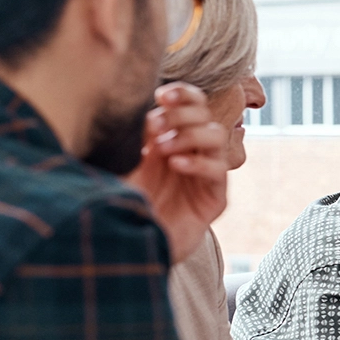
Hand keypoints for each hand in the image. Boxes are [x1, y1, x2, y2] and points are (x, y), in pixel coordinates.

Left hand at [123, 83, 228, 263]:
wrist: (128, 246)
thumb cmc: (122, 201)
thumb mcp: (124, 161)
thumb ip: (139, 134)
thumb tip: (149, 109)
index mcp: (172, 137)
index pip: (191, 104)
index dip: (183, 94)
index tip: (162, 95)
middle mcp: (192, 152)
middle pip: (206, 115)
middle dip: (182, 115)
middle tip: (156, 126)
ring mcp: (206, 175)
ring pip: (217, 137)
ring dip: (190, 135)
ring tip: (163, 148)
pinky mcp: (215, 199)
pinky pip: (218, 170)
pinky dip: (198, 162)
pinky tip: (176, 165)